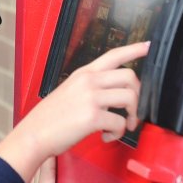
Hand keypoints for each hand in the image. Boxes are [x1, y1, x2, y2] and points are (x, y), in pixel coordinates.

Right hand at [0, 40, 147, 181]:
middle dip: (139, 95)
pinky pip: (120, 122)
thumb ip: (90, 88)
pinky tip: (106, 137)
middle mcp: (89, 81)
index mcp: (84, 74)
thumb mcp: (69, 91)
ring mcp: (91, 97)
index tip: (148, 46)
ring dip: (132, 116)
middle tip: (133, 112)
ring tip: (122, 126)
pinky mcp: (93, 116)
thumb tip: (112, 96)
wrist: (33, 134)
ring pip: (130, 98)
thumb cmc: (50, 118)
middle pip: (130, 76)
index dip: (134, 49)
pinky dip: (118, 133)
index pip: (113, 55)